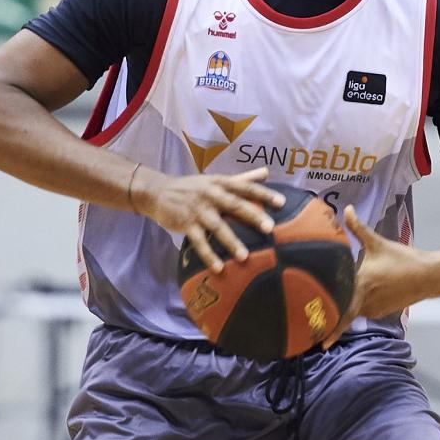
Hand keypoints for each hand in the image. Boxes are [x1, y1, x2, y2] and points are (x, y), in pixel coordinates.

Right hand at [135, 166, 286, 273]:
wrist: (158, 192)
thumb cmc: (193, 187)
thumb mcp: (216, 179)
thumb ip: (242, 178)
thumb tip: (265, 171)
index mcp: (220, 183)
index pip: (246, 187)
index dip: (264, 193)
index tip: (282, 202)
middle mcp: (211, 195)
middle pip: (235, 205)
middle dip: (252, 216)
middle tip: (270, 228)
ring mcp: (198, 210)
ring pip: (217, 227)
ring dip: (231, 242)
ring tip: (244, 257)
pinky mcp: (185, 224)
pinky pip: (199, 242)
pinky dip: (208, 255)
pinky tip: (219, 268)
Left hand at [321, 205, 438, 348]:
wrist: (428, 275)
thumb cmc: (402, 258)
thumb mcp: (378, 243)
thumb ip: (358, 228)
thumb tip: (346, 209)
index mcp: (361, 284)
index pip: (341, 311)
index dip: (329, 328)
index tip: (318, 341)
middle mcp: (366, 300)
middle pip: (343, 315)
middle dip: (330, 323)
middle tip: (315, 331)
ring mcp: (374, 308)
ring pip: (353, 312)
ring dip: (344, 309)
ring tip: (330, 307)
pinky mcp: (381, 311)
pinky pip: (363, 311)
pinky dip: (357, 306)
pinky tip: (356, 297)